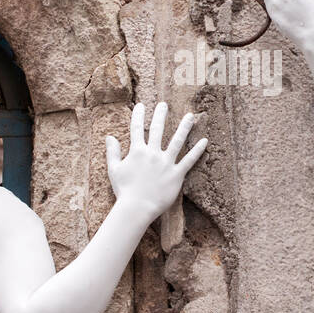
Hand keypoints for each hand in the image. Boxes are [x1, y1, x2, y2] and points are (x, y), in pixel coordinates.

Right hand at [105, 102, 206, 220]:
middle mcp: (152, 153)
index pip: (136, 129)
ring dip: (184, 127)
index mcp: (137, 151)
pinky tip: (204, 140)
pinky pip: (189, 160)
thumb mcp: (114, 169)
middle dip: (161, 115)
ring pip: (177, 141)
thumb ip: (112, 152)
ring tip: (190, 116)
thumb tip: (109, 136)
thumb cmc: (124, 190)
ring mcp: (166, 163)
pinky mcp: (176, 174)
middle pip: (157, 129)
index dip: (138, 116)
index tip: (141, 105)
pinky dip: (197, 150)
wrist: (136, 208)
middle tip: (164, 104)